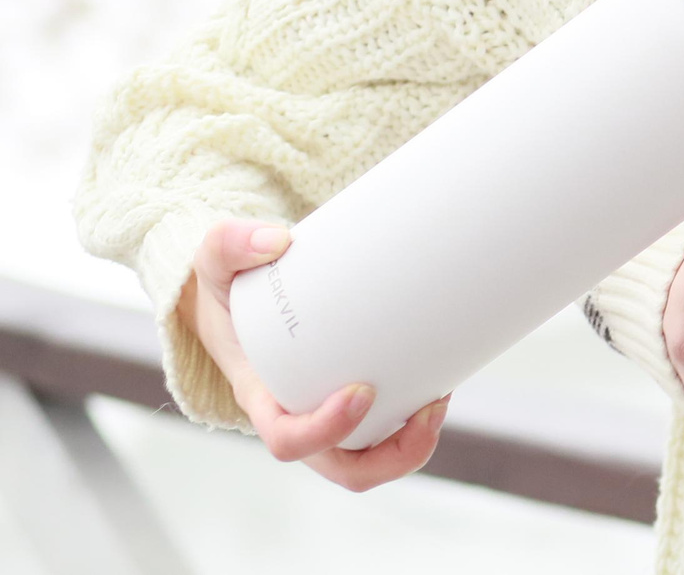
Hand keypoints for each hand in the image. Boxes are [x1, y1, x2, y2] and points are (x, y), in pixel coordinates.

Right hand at [180, 219, 447, 488]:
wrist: (235, 300)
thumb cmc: (227, 289)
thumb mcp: (215, 265)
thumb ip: (230, 244)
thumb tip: (278, 240)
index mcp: (261, 397)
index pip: (287, 440)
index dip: (325, 429)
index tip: (360, 390)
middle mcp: (297, 415)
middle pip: (343, 467)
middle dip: (392, 454)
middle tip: (430, 406)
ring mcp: (327, 412)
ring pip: (371, 458)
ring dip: (413, 442)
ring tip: (443, 396)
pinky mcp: (356, 397)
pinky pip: (386, 429)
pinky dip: (417, 415)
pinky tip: (443, 377)